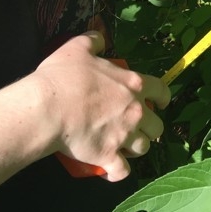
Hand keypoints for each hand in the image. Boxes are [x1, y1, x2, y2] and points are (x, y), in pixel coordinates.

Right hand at [31, 32, 170, 181]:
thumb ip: (94, 41)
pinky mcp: (108, 156)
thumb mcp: (79, 47)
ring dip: (136, 148)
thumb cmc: (63, 77)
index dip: (163, 98)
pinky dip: (119, 172)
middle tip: (138, 127)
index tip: (161, 102)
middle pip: (157, 125)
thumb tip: (100, 39)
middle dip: (150, 127)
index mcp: (133, 84)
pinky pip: (122, 171)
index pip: (162, 91)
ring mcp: (124, 135)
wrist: (46, 108)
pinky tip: (113, 171)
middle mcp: (135, 110)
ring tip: (125, 147)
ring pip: (144, 148)